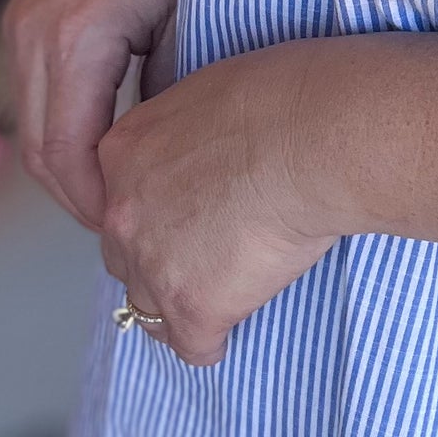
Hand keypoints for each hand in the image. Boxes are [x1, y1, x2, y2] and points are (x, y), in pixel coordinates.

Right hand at [1, 0, 178, 230]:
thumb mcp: (195, 12)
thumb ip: (174, 84)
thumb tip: (165, 146)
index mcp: (78, 34)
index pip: (68, 151)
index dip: (96, 200)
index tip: (132, 225)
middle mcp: (35, 31)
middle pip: (40, 149)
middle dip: (80, 195)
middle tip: (129, 224)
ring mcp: (25, 21)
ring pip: (31, 124)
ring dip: (67, 164)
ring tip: (120, 191)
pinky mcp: (30, 12)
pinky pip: (34, 91)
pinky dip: (62, 126)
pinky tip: (105, 143)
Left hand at [97, 40, 337, 367]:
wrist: (317, 137)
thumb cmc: (286, 97)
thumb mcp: (212, 89)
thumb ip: (186, 130)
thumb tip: (205, 148)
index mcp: (123, 151)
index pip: (120, 197)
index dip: (159, 205)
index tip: (193, 207)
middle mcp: (123, 212)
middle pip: (126, 255)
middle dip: (163, 255)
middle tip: (212, 245)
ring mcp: (154, 264)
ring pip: (149, 307)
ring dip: (183, 300)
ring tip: (226, 289)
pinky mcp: (194, 308)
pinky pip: (195, 346)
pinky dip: (216, 339)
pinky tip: (239, 320)